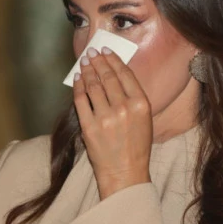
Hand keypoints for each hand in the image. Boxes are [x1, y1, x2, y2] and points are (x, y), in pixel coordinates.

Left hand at [73, 46, 151, 199]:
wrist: (125, 173)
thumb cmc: (136, 146)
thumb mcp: (144, 119)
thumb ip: (132, 97)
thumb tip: (115, 74)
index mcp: (141, 104)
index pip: (125, 74)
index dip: (113, 59)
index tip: (105, 50)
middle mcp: (124, 108)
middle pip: (108, 77)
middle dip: (98, 61)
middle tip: (91, 52)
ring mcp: (106, 117)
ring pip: (93, 85)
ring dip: (87, 70)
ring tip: (84, 62)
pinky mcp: (90, 127)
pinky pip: (81, 100)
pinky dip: (78, 86)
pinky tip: (78, 78)